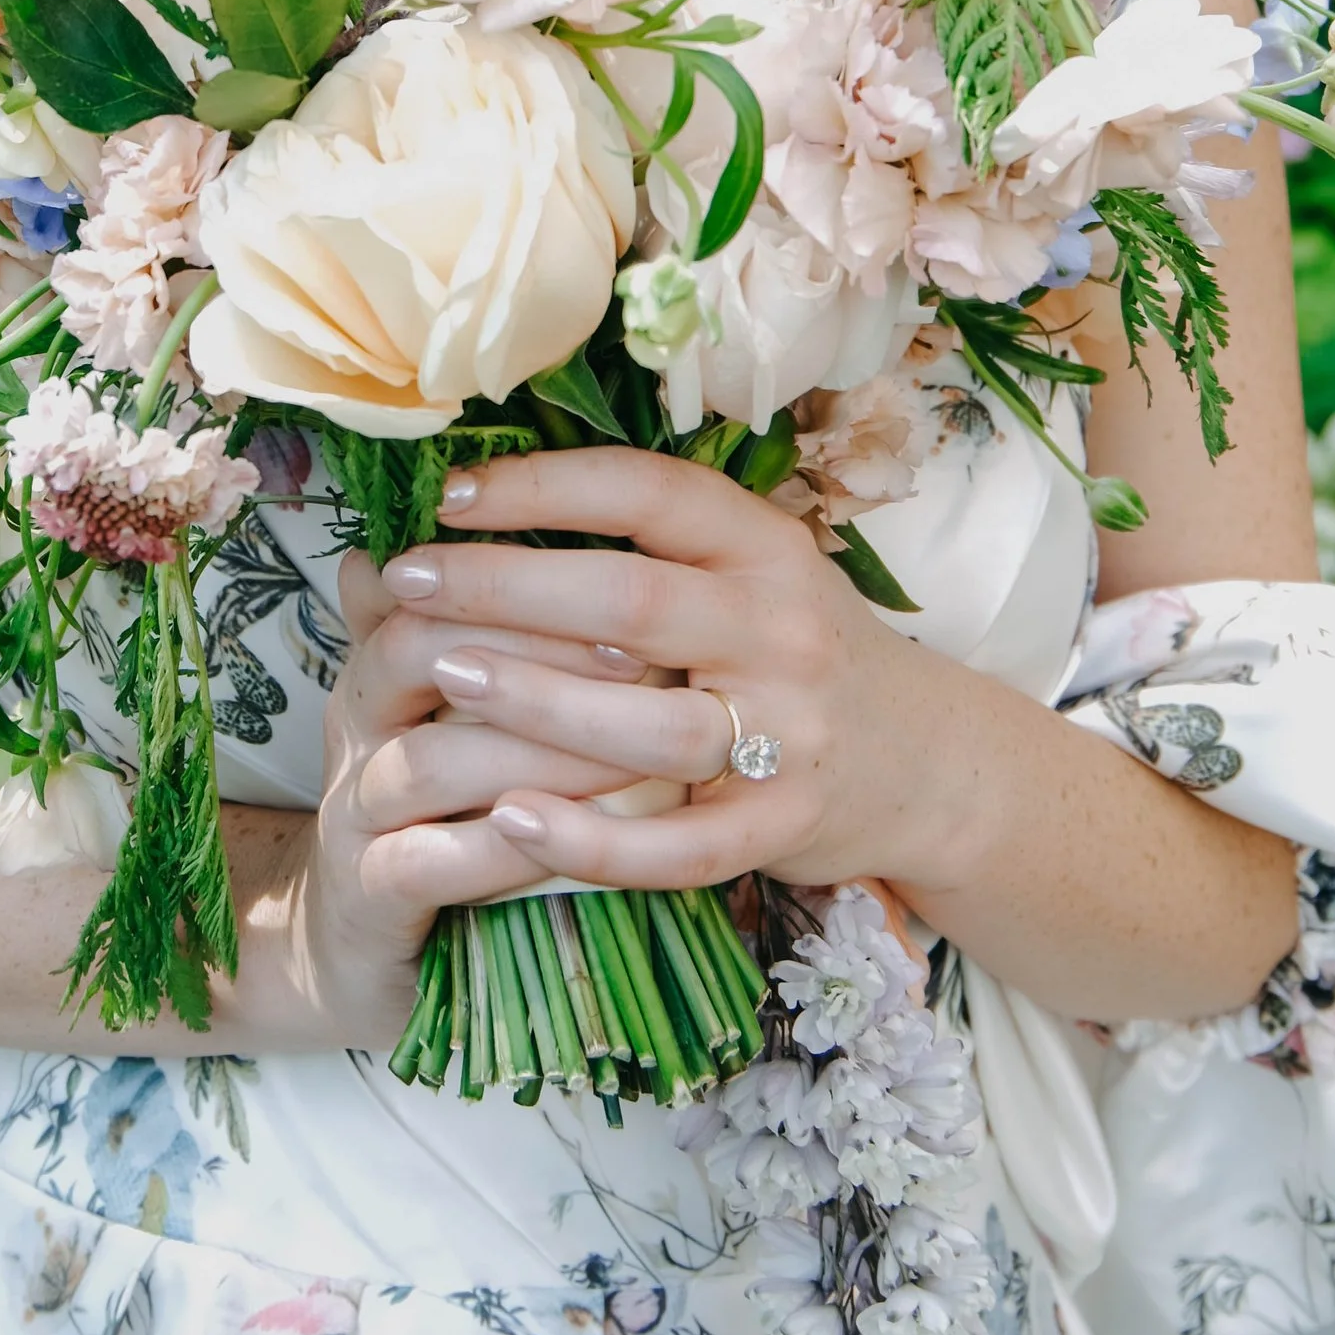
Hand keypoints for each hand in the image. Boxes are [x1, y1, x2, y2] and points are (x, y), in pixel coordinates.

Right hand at [298, 540, 665, 1043]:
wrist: (348, 948)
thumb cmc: (439, 812)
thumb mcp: (470, 718)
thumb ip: (516, 651)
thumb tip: (602, 555)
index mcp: (382, 662)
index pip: (436, 587)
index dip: (526, 582)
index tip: (634, 581)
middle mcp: (356, 723)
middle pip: (416, 652)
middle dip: (534, 650)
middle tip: (641, 662)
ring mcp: (354, 810)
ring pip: (430, 761)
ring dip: (538, 754)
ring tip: (634, 756)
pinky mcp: (365, 895)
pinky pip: (426, 862)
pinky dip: (503, 849)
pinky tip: (576, 842)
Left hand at [363, 446, 983, 899]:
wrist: (923, 763)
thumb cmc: (793, 652)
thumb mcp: (749, 574)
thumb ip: (646, 547)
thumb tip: (480, 503)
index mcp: (768, 548)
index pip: (649, 493)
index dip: (545, 488)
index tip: (451, 494)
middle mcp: (784, 629)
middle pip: (631, 601)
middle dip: (508, 587)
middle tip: (411, 582)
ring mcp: (788, 734)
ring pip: (650, 723)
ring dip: (538, 700)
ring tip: (442, 677)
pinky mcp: (781, 828)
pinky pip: (677, 846)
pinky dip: (592, 839)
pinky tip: (511, 818)